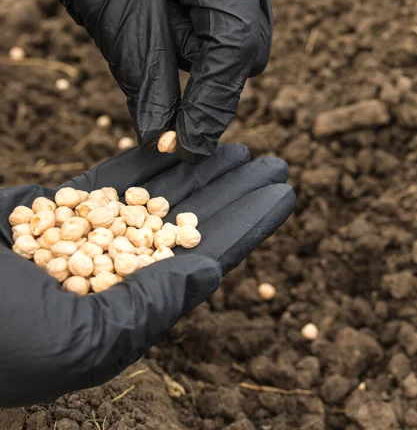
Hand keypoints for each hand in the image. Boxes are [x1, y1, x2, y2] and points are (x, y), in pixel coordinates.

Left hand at [0, 0, 272, 162]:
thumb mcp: (116, 8)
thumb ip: (146, 74)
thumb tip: (161, 138)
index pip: (234, 39)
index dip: (214, 99)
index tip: (189, 145)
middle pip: (244, 50)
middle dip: (205, 82)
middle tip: (167, 115)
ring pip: (231, 52)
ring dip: (186, 55)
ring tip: (147, 13)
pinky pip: (215, 43)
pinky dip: (185, 48)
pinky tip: (160, 15)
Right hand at [0, 144, 294, 406]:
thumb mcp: (76, 344)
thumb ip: (148, 311)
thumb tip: (212, 274)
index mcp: (129, 310)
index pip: (207, 258)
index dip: (249, 223)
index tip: (285, 193)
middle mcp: (118, 272)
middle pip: (193, 220)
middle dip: (235, 190)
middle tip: (279, 161)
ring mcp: (90, 235)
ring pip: (159, 194)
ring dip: (201, 168)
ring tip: (242, 147)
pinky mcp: (59, 208)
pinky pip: (114, 178)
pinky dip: (150, 159)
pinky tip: (182, 144)